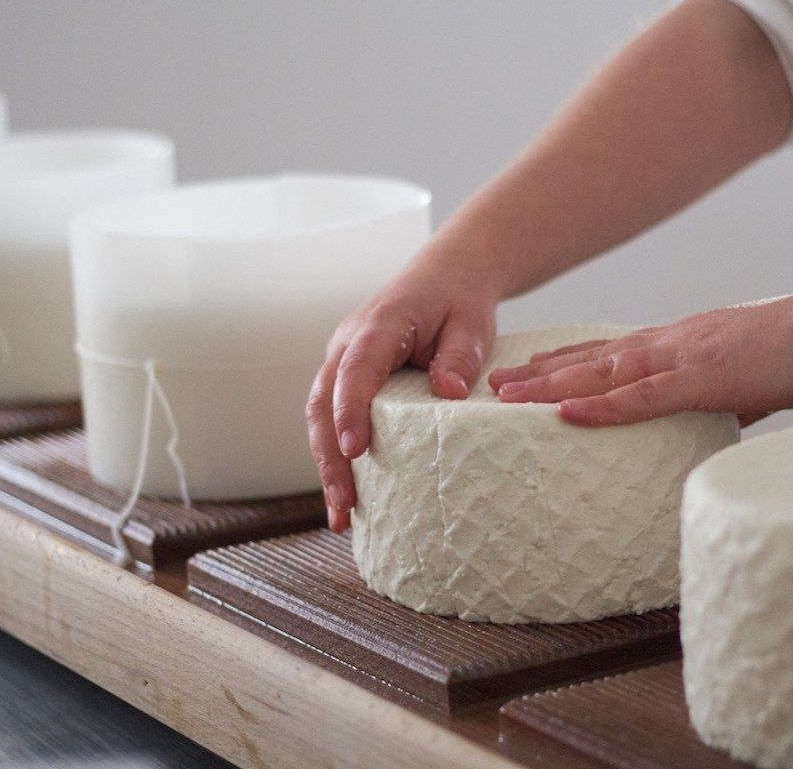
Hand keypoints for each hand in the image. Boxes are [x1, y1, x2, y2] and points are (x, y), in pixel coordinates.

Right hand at [307, 243, 499, 531]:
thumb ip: (460, 355)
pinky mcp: (349, 377)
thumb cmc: (459, 299)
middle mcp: (348, 342)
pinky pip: (332, 417)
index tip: (355, 449)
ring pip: (320, 415)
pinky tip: (349, 495)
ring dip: (327, 464)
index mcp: (378, 324)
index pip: (356, 369)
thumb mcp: (472, 322)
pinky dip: (336, 455)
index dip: (350, 409)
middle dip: (329, 456)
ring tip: (341, 516)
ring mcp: (343, 360)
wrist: (448, 276)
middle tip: (344, 504)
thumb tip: (447, 392)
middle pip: (323, 401)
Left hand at [488, 287, 792, 425]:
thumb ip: (720, 397)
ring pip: (604, 374)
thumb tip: (707, 420)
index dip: (566, 362)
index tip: (528, 371)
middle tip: (493, 384)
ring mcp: (687, 357)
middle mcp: (673, 342)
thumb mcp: (753, 377)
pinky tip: (567, 414)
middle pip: (593, 359)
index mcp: (683, 341)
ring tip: (506, 397)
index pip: (611, 351)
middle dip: (540, 374)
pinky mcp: (709, 378)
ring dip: (551, 387)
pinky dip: (603, 406)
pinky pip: (646, 396)